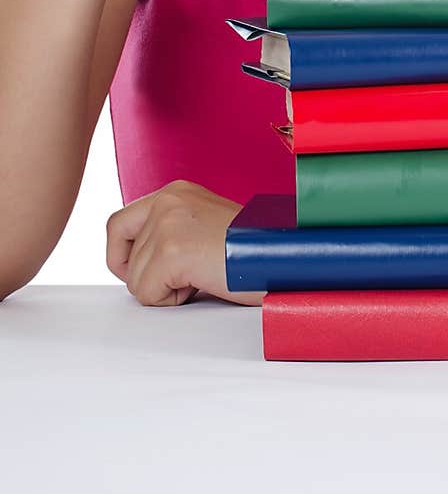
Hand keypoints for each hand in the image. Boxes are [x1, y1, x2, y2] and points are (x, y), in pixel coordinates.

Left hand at [106, 179, 264, 306]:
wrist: (283, 257)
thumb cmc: (252, 251)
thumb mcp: (202, 227)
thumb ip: (169, 233)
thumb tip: (133, 263)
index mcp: (175, 192)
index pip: (117, 224)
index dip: (122, 255)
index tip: (142, 272)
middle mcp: (168, 200)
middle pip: (121, 254)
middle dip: (147, 276)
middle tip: (184, 278)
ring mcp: (168, 223)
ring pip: (134, 279)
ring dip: (164, 289)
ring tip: (201, 277)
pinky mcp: (172, 251)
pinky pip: (146, 293)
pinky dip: (170, 301)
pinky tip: (201, 285)